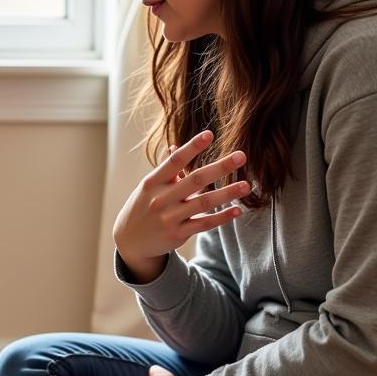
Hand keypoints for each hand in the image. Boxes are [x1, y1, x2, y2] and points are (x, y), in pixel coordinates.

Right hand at [113, 130, 248, 282]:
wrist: (130, 241)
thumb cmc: (143, 206)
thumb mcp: (148, 186)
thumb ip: (165, 169)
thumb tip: (175, 146)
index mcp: (153, 182)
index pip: (174, 161)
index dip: (192, 147)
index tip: (209, 135)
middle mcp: (161, 199)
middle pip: (195, 180)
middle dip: (220, 168)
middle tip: (241, 156)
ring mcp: (169, 217)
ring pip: (203, 203)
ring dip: (227, 193)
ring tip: (246, 185)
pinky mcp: (178, 234)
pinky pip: (204, 224)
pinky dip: (221, 217)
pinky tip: (237, 210)